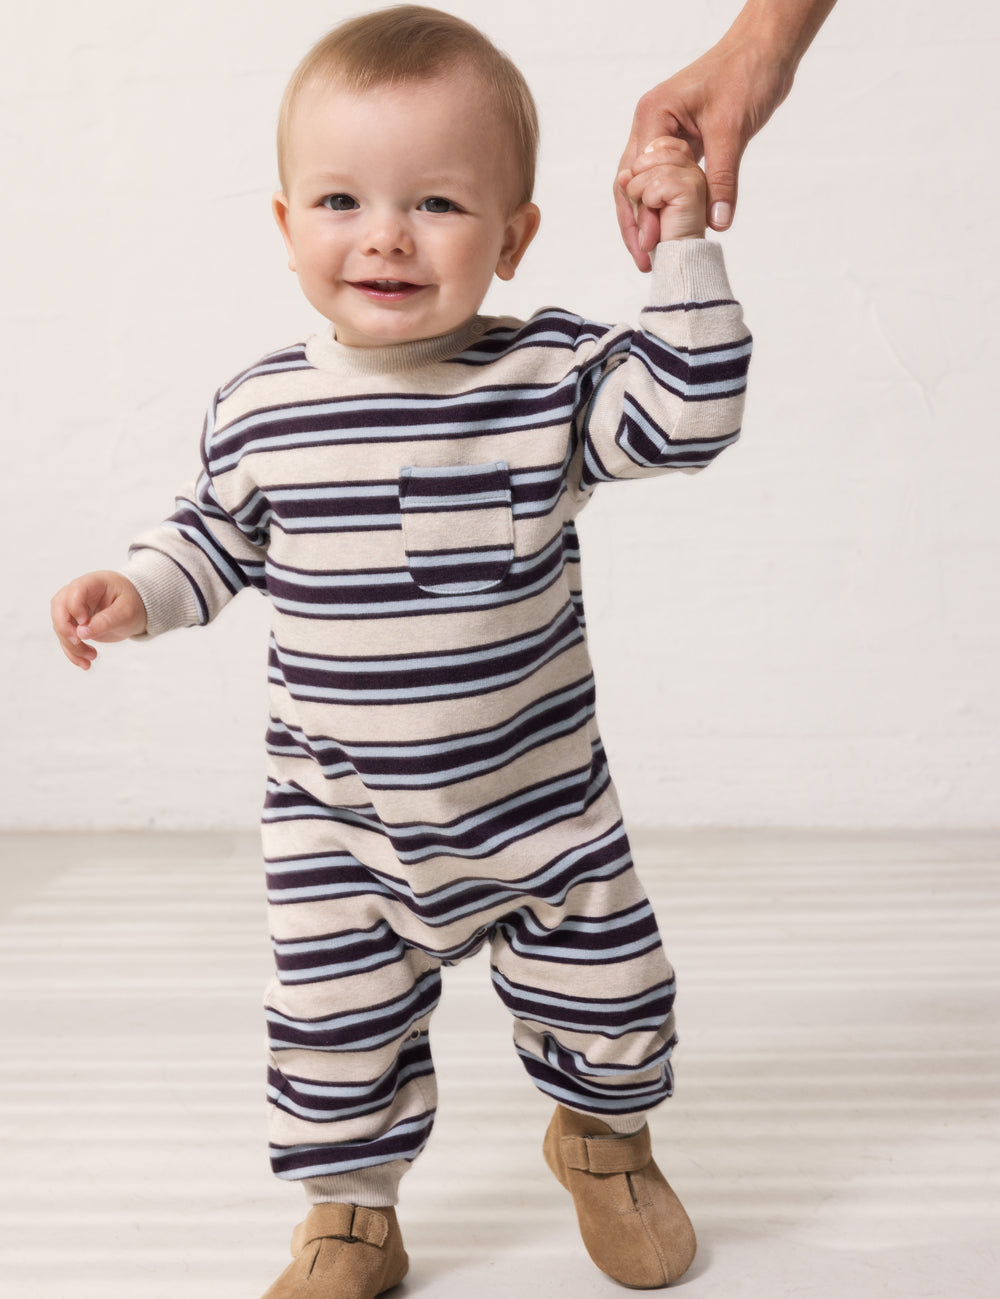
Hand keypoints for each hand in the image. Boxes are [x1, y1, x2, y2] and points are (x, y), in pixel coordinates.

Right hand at [51, 571, 146, 668]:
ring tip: (91, 658)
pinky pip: (67, 639)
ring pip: (61, 627)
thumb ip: (106, 621)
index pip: (74, 591)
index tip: (85, 623)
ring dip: (72, 646)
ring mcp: (74, 610)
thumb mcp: (126, 612)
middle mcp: (78, 594)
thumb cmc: (133, 603)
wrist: (136, 609)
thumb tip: (82, 633)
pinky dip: (73, 653)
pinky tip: (85, 664)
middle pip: (59, 609)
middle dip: (65, 630)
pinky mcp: (74, 625)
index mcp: (92, 583)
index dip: (75, 608)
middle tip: (79, 643)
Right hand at [615, 31, 793, 268]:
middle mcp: (650, 123)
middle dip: (634, 224)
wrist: (766, 48)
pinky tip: (669, 229)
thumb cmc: (747, 72)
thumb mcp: (733, 130)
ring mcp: (662, 132)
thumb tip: (717, 223)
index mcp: (654, 115)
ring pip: (644, 184)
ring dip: (646, 217)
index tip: (651, 246)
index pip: (637, 175)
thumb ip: (722, 179)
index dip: (641, 214)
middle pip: (629, 184)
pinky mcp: (680, 140)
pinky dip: (665, 203)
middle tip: (645, 261)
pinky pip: (665, 178)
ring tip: (651, 254)